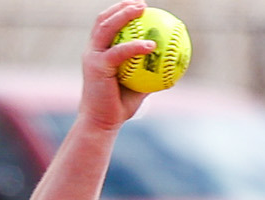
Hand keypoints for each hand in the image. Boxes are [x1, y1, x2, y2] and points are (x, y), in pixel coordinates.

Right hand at [80, 2, 156, 131]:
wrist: (101, 123)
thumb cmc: (118, 107)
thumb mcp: (138, 87)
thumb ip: (149, 73)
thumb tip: (172, 65)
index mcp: (99, 53)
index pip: (107, 25)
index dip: (121, 12)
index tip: (141, 8)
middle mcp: (92, 51)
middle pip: (104, 19)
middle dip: (122, 7)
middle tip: (143, 4)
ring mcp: (92, 57)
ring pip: (106, 27)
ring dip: (124, 15)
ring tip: (142, 10)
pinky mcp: (97, 67)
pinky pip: (119, 52)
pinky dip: (135, 46)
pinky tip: (151, 45)